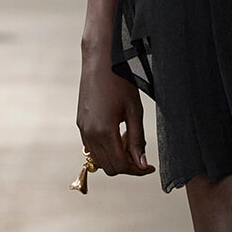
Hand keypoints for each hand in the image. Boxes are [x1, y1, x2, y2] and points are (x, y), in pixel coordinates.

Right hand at [76, 58, 154, 176]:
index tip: (150, 167)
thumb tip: (142, 164)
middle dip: (127, 165)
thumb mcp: (134, 111)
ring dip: (116, 156)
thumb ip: (137, 139)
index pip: (119, 165)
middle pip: (108, 167)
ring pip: (99, 160)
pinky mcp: (81, 124)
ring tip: (129, 139)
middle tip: (141, 152)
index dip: (136, 170)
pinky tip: (118, 133)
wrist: (100, 61)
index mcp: (103, 131)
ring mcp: (83, 129)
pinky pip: (92, 148)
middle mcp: (89, 134)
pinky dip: (106, 148)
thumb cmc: (120, 82)